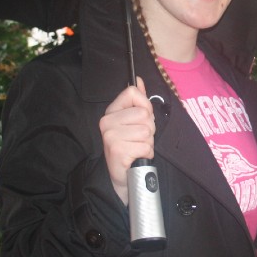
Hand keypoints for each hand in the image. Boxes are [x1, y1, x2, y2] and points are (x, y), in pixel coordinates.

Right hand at [100, 78, 154, 204]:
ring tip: (138, 148)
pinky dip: (146, 153)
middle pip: (144, 113)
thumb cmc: (132, 146)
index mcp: (111, 111)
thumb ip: (138, 100)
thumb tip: (139, 79)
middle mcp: (106, 121)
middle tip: (139, 139)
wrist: (125, 176)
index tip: (142, 119)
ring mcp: (110, 135)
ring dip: (148, 142)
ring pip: (146, 131)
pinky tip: (137, 156)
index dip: (145, 105)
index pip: (132, 92)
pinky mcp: (117, 150)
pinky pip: (145, 146)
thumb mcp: (135, 121)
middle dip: (149, 128)